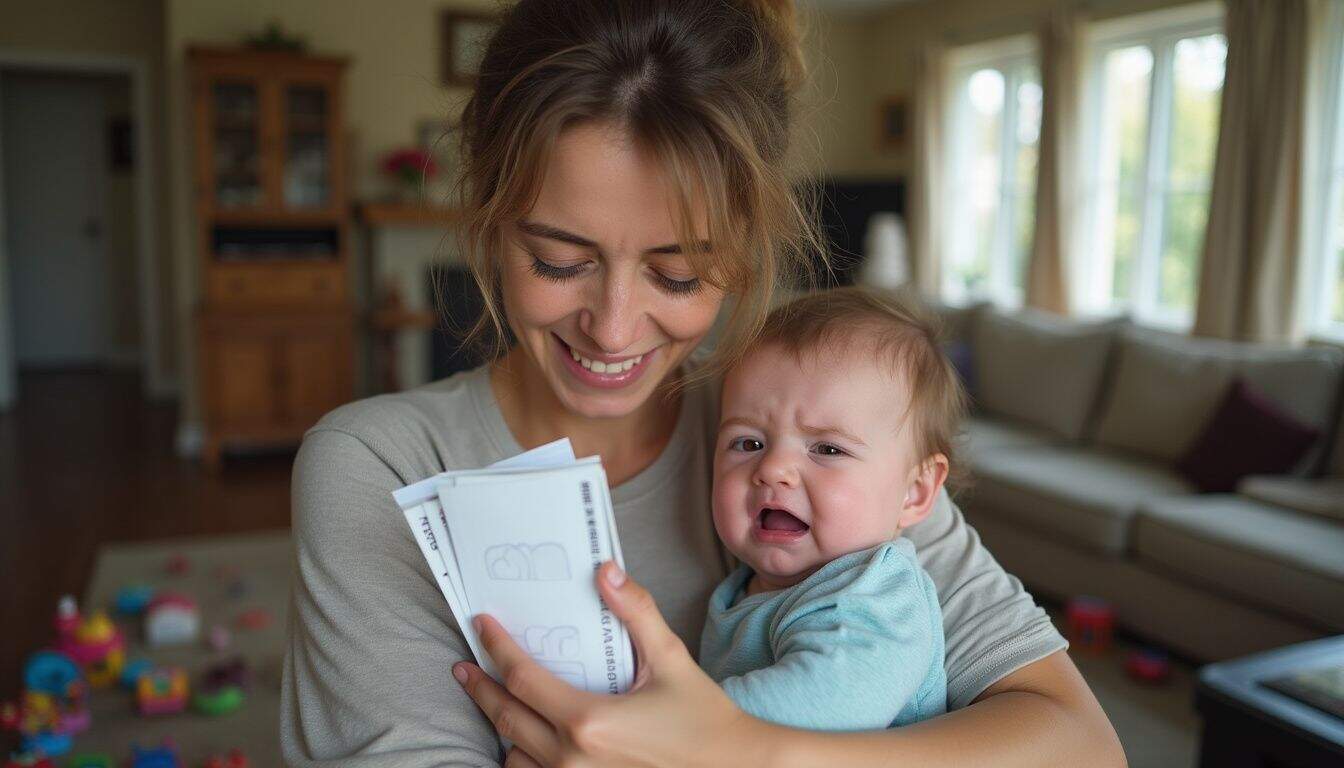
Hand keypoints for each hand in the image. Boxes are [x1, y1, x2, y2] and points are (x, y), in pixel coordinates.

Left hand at [454, 561, 770, 767]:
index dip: (496, 648)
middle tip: (464, 667)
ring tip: (498, 702)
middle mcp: (571, 758)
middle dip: (479, 689)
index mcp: (587, 720)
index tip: (482, 626)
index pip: (521, 678)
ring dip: (503, 728)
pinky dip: (524, 759)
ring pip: (514, 756)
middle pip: (505, 718)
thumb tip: (607, 571)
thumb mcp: (670, 658)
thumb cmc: (703, 719)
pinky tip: (526, 741)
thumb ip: (636, 612)